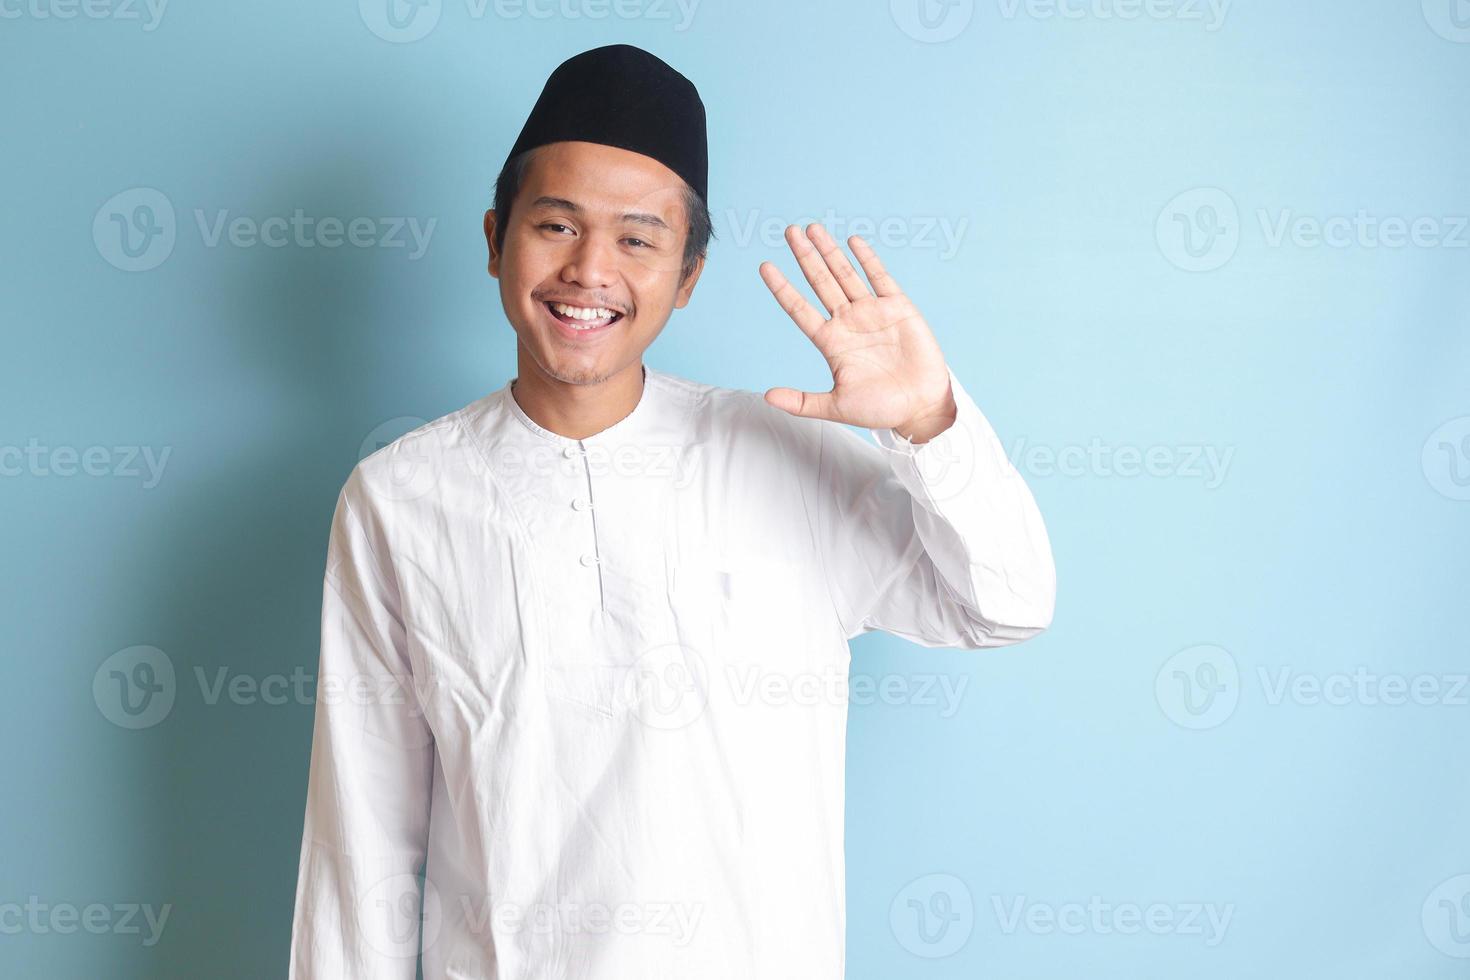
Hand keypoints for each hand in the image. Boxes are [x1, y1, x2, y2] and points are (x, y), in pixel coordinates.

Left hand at [759, 223, 956, 442]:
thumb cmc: (880, 409)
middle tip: (789, 231)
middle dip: (805, 256)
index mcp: (831, 342)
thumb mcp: (836, 407)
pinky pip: (879, 278)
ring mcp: (872, 312)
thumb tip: (767, 397)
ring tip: (812, 229)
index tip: (765, 267)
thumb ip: (802, 401)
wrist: (920, 407)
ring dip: (829, 251)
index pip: (799, 309)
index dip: (782, 288)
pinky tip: (853, 242)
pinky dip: (867, 259)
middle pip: (820, 282)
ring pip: (845, 274)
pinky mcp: (898, 308)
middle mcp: (848, 322)